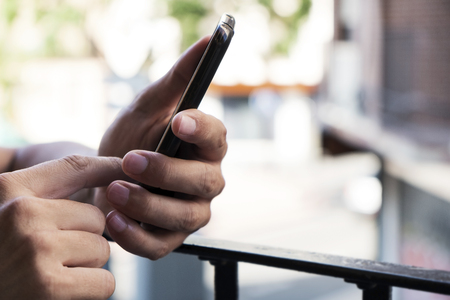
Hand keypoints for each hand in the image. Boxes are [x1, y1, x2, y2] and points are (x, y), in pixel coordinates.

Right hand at [0, 155, 124, 298]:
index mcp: (9, 189)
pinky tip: (59, 294)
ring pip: (101, 250)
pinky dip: (90, 292)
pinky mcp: (49, 286)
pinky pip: (103, 282)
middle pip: (96, 217)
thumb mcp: (4, 212)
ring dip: (86, 267)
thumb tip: (105, 171)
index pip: (75, 166)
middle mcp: (22, 213)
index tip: (125, 168)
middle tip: (53, 256)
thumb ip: (40, 194)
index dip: (108, 166)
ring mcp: (36, 249)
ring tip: (50, 275)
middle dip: (85, 239)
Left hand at [97, 36, 226, 258]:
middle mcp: (205, 181)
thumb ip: (178, 78)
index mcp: (205, 147)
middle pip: (206, 181)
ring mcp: (190, 213)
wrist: (102, 179)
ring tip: (113, 189)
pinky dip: (135, 235)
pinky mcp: (169, 239)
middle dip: (168, 172)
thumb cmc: (130, 140)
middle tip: (130, 160)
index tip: (178, 120)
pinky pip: (160, 244)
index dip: (203, 130)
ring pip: (185, 215)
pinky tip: (112, 219)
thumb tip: (209, 40)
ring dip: (148, 203)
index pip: (218, 137)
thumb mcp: (147, 106)